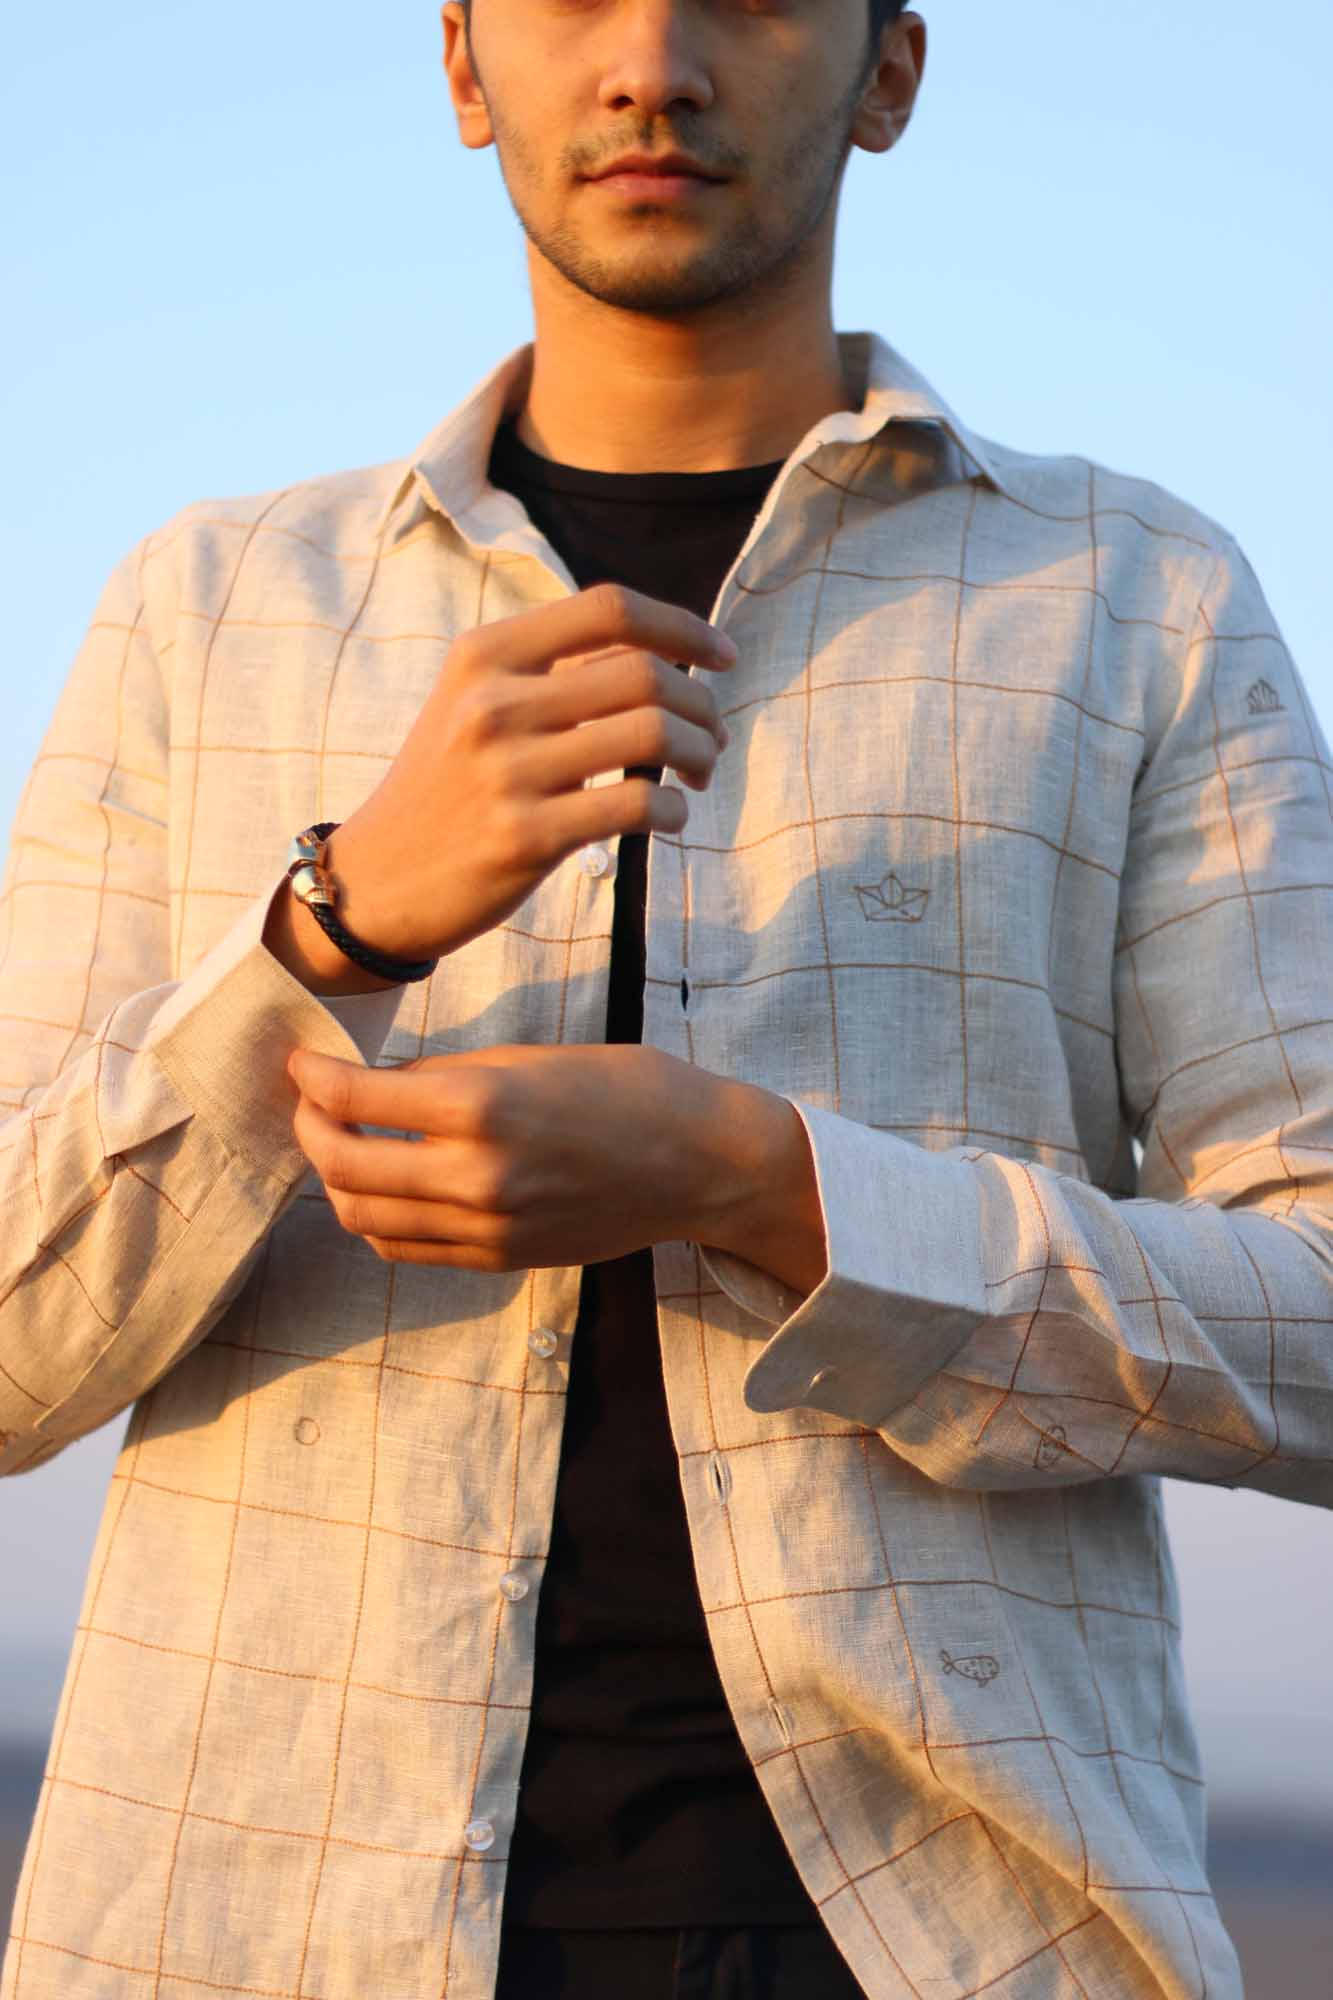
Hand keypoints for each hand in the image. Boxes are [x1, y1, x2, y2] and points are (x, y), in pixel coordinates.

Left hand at [287, 1041, 751, 1270]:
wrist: (697, 1164)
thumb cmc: (625, 1090)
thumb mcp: (528, 1058)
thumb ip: (445, 1075)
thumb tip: (375, 1085)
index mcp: (481, 1108)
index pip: (355, 1098)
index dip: (312, 1077)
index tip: (301, 1061)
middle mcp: (474, 1176)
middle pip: (342, 1165)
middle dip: (309, 1128)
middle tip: (309, 1101)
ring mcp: (485, 1228)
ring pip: (362, 1218)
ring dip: (334, 1179)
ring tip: (339, 1144)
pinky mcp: (497, 1259)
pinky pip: (405, 1249)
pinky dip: (374, 1219)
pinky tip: (381, 1186)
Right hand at [317, 583, 736, 967]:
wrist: (375, 879)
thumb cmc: (447, 787)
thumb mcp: (474, 704)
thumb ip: (550, 670)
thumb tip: (659, 651)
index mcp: (485, 655)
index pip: (609, 608)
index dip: (683, 626)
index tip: (722, 657)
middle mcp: (494, 703)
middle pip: (645, 672)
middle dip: (702, 705)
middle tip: (713, 738)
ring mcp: (507, 771)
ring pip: (653, 734)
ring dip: (700, 754)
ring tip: (698, 775)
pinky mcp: (525, 837)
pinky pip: (636, 804)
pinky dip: (672, 810)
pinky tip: (667, 817)